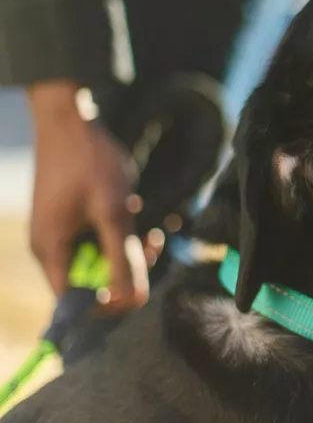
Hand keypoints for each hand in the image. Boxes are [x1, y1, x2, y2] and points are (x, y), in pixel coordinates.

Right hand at [27, 82, 161, 311]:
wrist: (71, 120)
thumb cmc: (87, 161)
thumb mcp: (112, 211)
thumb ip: (122, 257)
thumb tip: (134, 299)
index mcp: (51, 251)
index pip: (75, 301)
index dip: (107, 300)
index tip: (137, 284)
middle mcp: (51, 248)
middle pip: (91, 279)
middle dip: (125, 265)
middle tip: (152, 242)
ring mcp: (61, 233)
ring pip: (99, 258)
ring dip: (126, 245)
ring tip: (142, 216)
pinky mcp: (72, 220)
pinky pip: (98, 238)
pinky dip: (118, 229)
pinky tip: (130, 206)